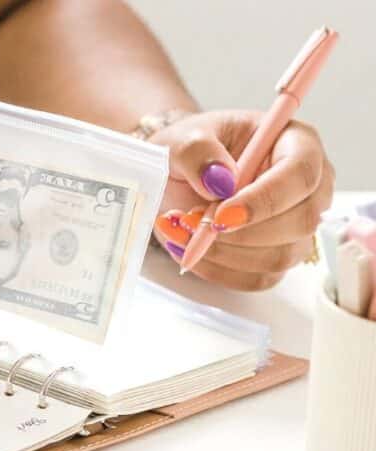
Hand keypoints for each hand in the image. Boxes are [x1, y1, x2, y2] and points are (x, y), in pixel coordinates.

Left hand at [150, 110, 334, 290]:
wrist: (176, 179)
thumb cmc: (190, 153)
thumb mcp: (182, 139)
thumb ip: (197, 151)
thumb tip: (220, 181)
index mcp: (296, 143)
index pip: (300, 175)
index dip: (263, 200)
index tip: (220, 217)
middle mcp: (307, 187)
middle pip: (300, 222)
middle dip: (240, 234)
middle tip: (189, 223)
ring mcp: (295, 227)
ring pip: (278, 257)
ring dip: (223, 253)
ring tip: (181, 231)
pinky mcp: (275, 257)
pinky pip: (257, 279)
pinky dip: (218, 270)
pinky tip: (190, 249)